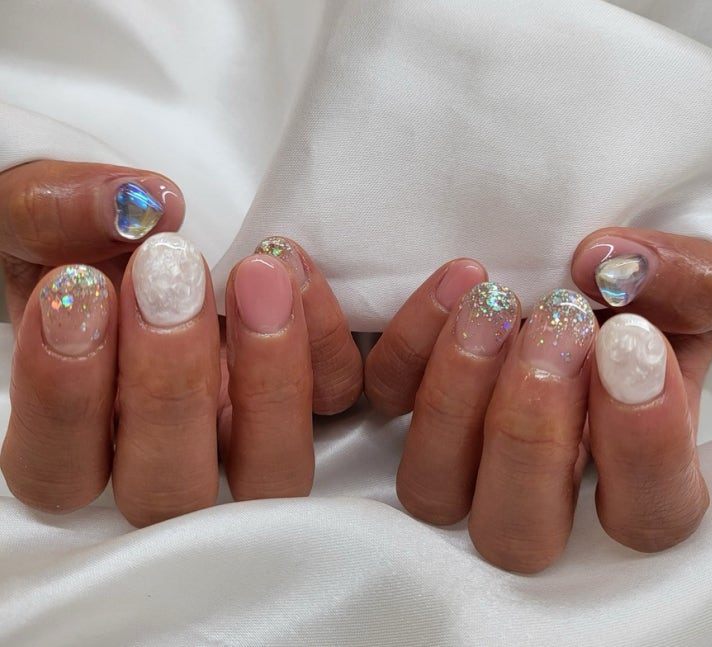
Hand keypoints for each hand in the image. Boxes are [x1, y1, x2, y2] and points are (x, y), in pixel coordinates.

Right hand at [0, 161, 361, 525]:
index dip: (65, 399)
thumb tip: (133, 205)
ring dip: (269, 381)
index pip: (60, 472)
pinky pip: (335, 396)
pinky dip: (324, 342)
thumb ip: (50, 214)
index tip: (75, 288)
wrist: (152, 228)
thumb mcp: (40, 217)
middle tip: (167, 274)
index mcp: (82, 437)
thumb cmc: (79, 240)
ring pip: (271, 473)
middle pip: (169, 495)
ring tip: (256, 276)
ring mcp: (246, 436)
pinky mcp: (311, 396)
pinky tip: (291, 269)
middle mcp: (166, 457)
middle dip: (168, 387)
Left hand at [364, 235, 711, 572]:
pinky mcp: (409, 404)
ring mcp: (465, 456)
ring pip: (432, 488)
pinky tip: (457, 285)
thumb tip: (608, 268)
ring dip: (457, 399)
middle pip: (516, 533)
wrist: (581, 272)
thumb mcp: (694, 284)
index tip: (631, 345)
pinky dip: (410, 346)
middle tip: (558, 328)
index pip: (644, 516)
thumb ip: (688, 283)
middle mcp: (540, 488)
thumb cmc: (646, 297)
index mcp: (631, 477)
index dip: (639, 446)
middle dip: (531, 431)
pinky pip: (387, 399)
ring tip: (493, 307)